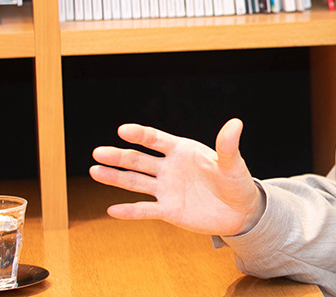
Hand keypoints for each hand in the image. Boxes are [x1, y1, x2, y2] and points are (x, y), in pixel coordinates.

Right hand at [89, 118, 265, 236]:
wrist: (240, 212)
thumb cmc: (237, 182)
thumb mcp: (233, 164)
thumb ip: (228, 146)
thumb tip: (236, 123)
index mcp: (183, 150)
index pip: (156, 139)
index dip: (140, 134)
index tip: (123, 130)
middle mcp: (170, 168)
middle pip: (139, 160)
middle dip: (118, 156)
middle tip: (97, 152)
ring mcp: (167, 189)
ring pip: (136, 182)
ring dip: (115, 178)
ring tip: (94, 171)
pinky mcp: (168, 210)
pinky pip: (145, 210)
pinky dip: (129, 211)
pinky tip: (111, 210)